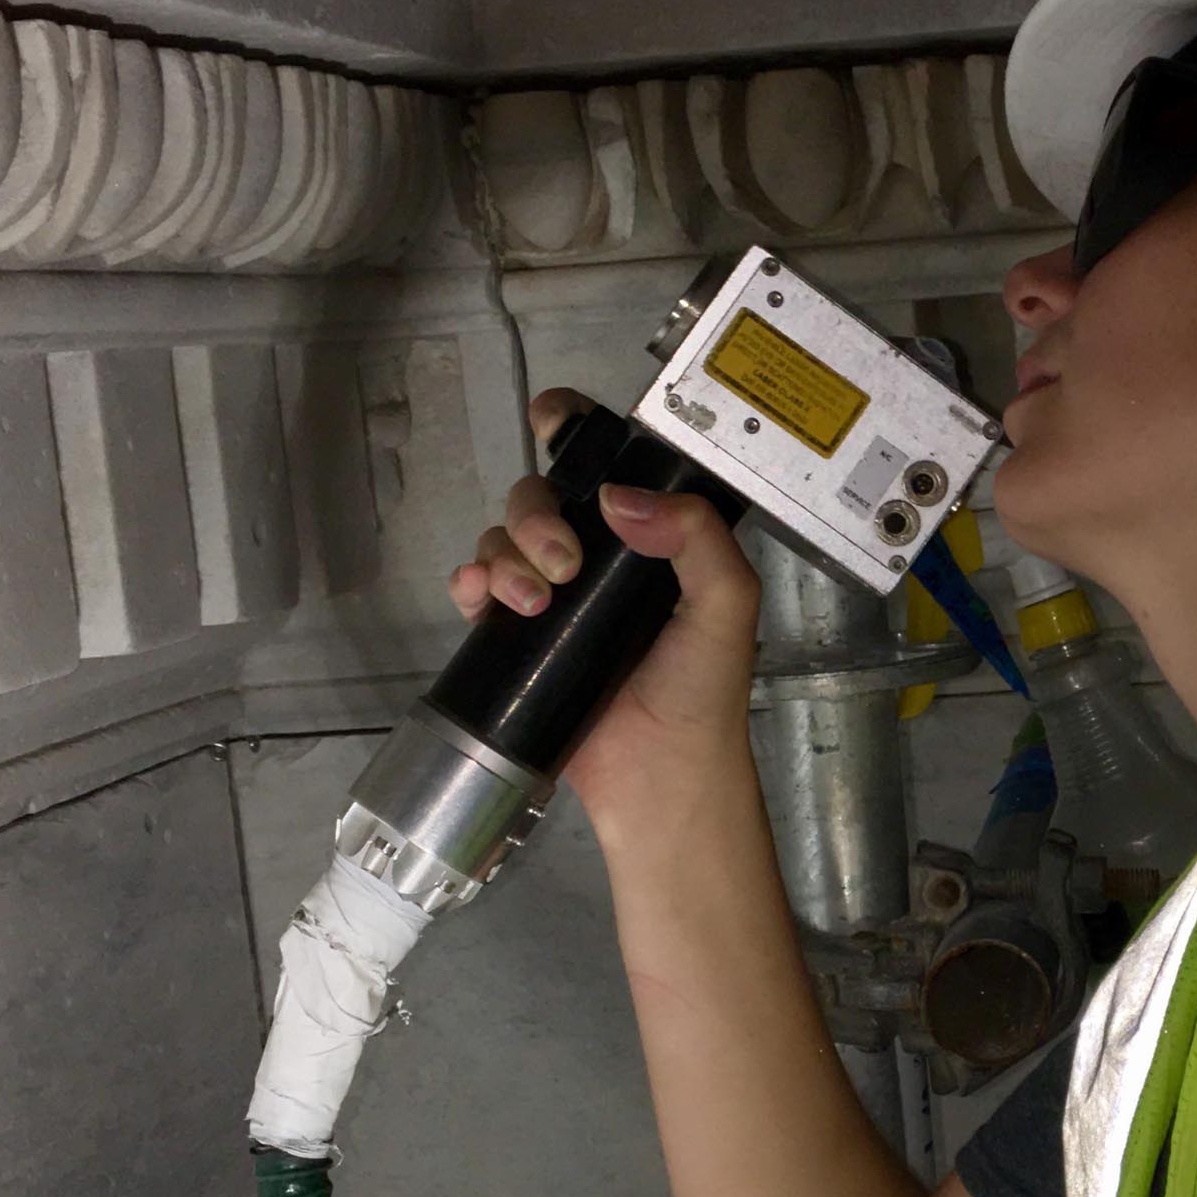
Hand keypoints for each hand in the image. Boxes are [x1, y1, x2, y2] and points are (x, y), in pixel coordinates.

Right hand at [449, 389, 762, 840]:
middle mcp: (599, 556)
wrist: (660, 778)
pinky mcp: (517, 639)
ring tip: (532, 602)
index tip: (551, 418)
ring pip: (505, 537)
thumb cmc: (702, 693)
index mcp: (651, 536)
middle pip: (541, 495)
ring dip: (505, 554)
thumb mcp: (727, 605)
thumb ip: (697, 538)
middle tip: (563, 565)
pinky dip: (470, 582)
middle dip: (536, 516)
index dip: (573, 428)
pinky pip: (477, 588)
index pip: (608, 462)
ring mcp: (554, 596)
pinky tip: (479, 599)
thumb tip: (619, 497)